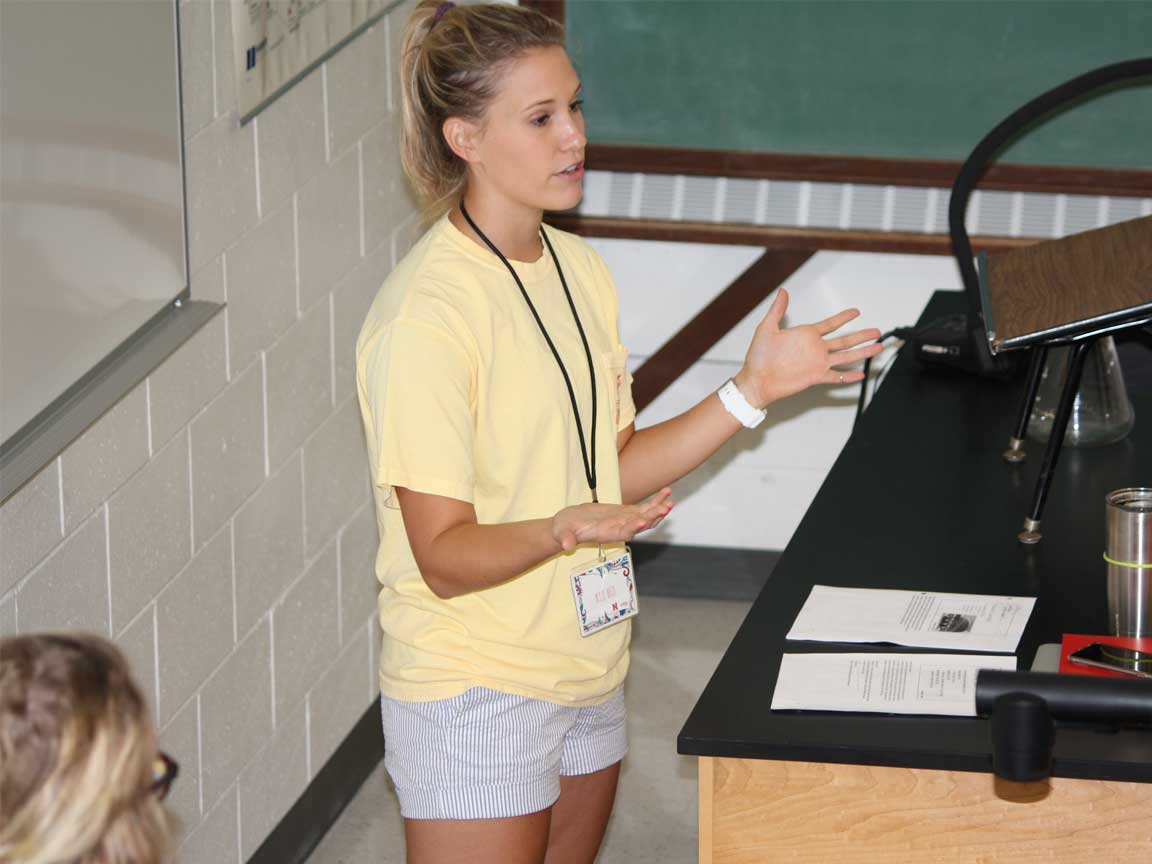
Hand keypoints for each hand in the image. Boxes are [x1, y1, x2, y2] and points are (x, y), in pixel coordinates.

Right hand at [552, 488, 673, 551]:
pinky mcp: (626, 513)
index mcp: (605, 535)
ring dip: (658, 509)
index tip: (642, 521)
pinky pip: (645, 508)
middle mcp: (619, 530)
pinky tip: (666, 492)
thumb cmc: (564, 530)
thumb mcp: (562, 533)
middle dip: (652, 517)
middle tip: (664, 507)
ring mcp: (624, 521)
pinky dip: (656, 501)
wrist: (568, 526)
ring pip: (646, 517)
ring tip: (669, 500)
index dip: (632, 528)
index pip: (622, 533)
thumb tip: (565, 545)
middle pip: (639, 525)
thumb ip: (565, 539)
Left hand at [733, 288, 883, 407]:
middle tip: (877, 331)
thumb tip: (783, 291)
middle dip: (861, 336)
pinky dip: (849, 376)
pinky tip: (861, 373)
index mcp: (806, 335)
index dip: (843, 318)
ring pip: (846, 356)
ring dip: (862, 352)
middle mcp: (815, 349)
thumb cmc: (758, 357)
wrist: (756, 379)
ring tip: (878, 347)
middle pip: (844, 340)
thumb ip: (777, 310)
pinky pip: (836, 376)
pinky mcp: (815, 377)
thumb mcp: (767, 328)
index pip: (829, 324)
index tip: (856, 312)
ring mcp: (817, 363)